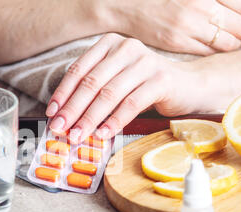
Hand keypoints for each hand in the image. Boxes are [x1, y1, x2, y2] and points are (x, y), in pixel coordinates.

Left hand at [46, 34, 212, 141]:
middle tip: (60, 129)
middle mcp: (126, 48)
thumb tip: (65, 117)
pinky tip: (103, 134)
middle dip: (72, 109)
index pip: (79, 70)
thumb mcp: (116, 82)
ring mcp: (144, 61)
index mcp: (109, 45)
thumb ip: (95, 91)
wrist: (188, 85)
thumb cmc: (145, 87)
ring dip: (90, 118)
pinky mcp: (161, 78)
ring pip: (109, 93)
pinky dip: (114, 121)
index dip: (63, 93)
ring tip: (78, 136)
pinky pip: (131, 103)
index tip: (51, 113)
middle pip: (91, 82)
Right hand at [106, 0, 240, 54]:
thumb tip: (238, 4)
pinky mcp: (175, 43)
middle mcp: (197, 7)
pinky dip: (216, 51)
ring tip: (240, 44)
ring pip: (223, 41)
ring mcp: (186, 27)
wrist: (124, 5)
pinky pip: (204, 51)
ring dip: (236, 44)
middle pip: (237, 24)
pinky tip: (218, 49)